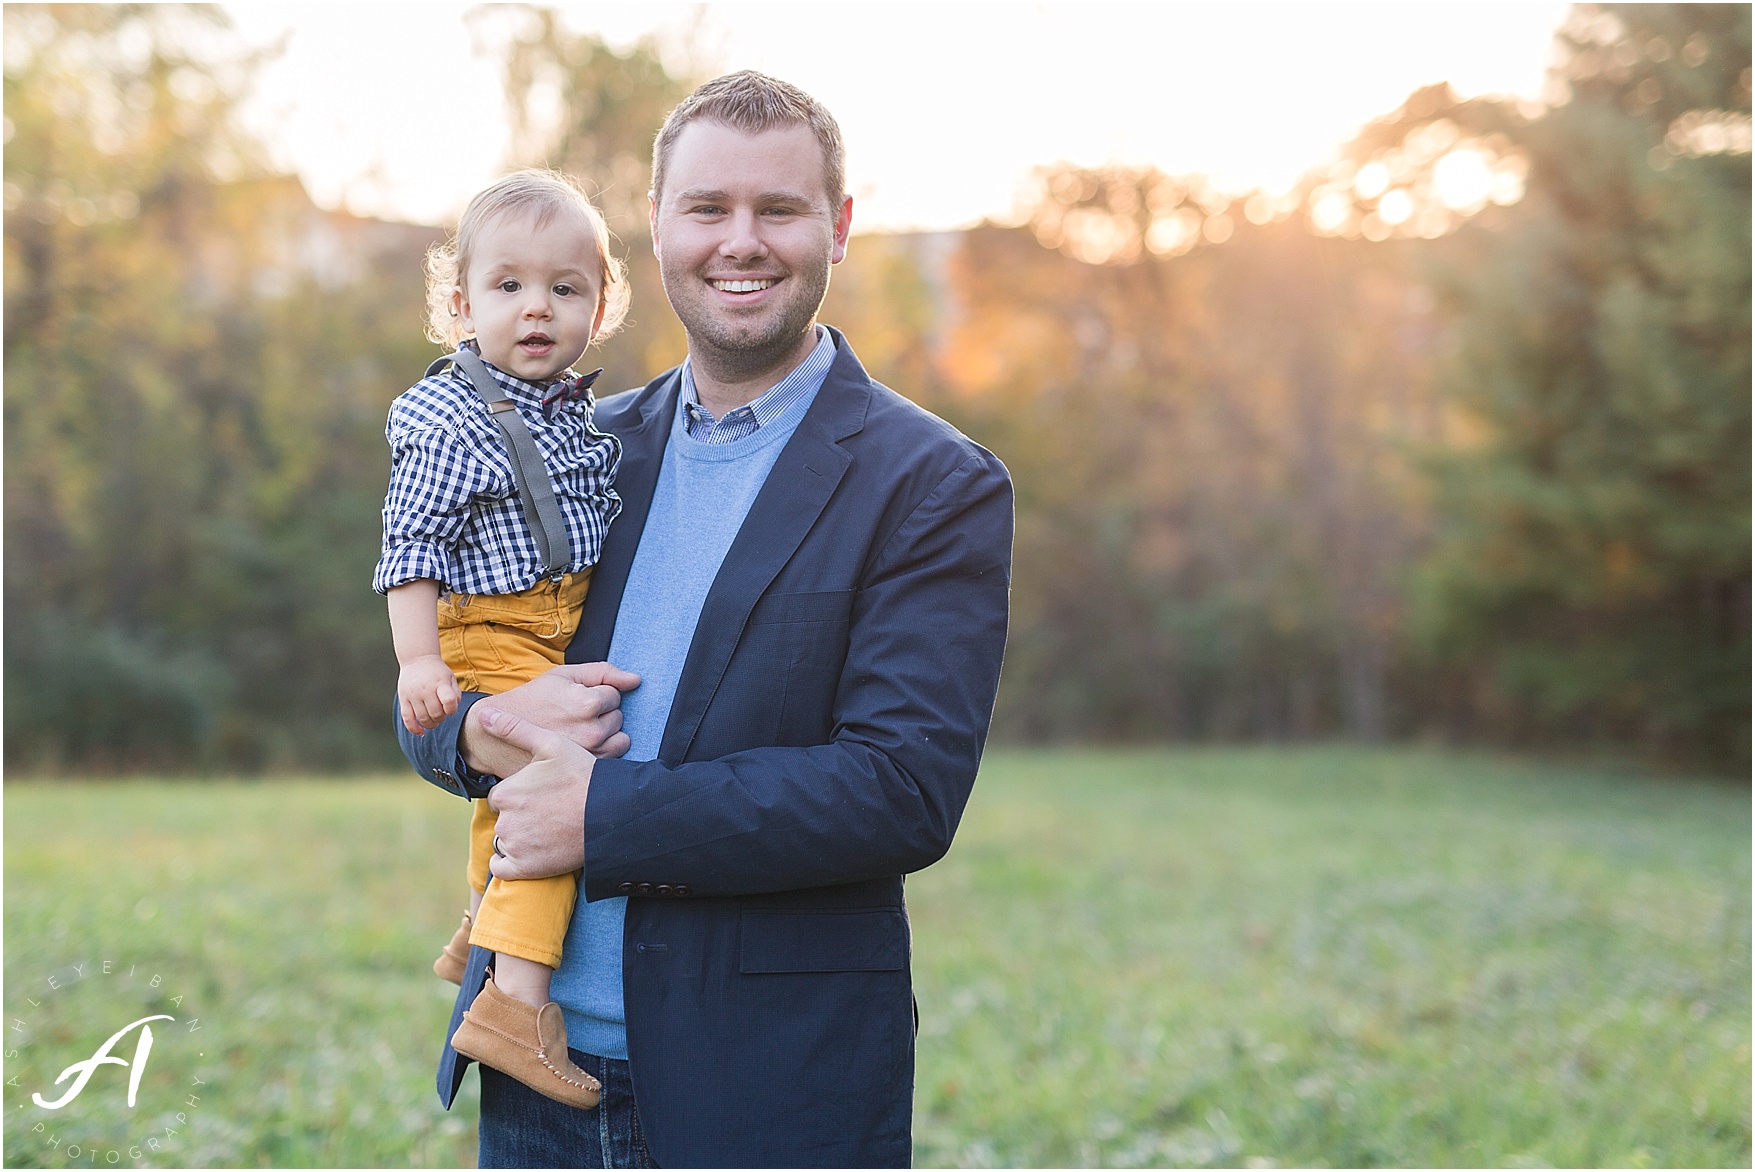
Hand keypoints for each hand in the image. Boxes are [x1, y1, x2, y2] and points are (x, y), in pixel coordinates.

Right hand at [398, 655, 459, 735]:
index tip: (451, 708)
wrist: (417, 659)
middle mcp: (425, 689)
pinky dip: (414, 729)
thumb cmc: (438, 672)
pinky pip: (407, 719)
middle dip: (441, 718)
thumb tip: (453, 708)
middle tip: (442, 714)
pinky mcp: (403, 699)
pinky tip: (421, 733)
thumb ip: (455, 694)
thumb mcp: (450, 678)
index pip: (449, 701)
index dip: (452, 709)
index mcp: (440, 683)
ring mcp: (413, 695)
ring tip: (434, 720)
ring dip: (431, 724)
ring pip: (422, 718)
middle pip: (436, 714)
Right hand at [459, 661, 639, 776]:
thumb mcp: (563, 676)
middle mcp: (592, 731)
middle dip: (602, 714)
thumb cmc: (531, 701)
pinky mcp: (586, 769)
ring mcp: (590, 754)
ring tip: (578, 730)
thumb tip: (635, 680)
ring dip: (605, 733)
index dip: (596, 694)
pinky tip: (581, 745)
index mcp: (587, 703)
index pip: (614, 695)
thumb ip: (603, 672)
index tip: (574, 700)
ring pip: (620, 738)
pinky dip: (602, 750)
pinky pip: (612, 757)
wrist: (498, 735)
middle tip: (573, 715)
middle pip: (618, 716)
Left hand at [483, 708, 591, 880]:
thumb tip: (483, 714)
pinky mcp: (524, 869)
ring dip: (521, 838)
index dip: (523, 794)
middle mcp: (504, 821)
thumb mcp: (551, 744)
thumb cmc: (582, 776)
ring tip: (550, 830)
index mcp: (505, 792)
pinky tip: (535, 850)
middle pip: (505, 819)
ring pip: (506, 841)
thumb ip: (514, 729)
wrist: (611, 814)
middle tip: (551, 812)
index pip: (503, 796)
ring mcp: (515, 847)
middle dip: (521, 816)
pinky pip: (502, 868)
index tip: (544, 794)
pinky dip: (513, 862)